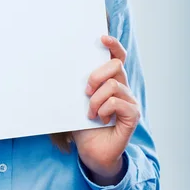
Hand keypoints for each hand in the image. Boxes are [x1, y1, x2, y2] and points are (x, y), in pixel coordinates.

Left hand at [71, 35, 140, 177]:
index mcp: (110, 82)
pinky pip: (118, 102)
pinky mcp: (133, 115)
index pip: (118, 57)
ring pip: (113, 85)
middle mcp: (123, 89)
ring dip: (95, 99)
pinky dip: (103, 110)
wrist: (91, 152)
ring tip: (90, 113)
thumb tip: (57, 67)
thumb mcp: (76, 101)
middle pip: (116, 66)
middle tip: (85, 91)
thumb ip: (76, 86)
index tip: (102, 38)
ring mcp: (130, 101)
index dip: (113, 45)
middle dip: (96, 75)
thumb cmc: (83, 125)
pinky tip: (100, 119)